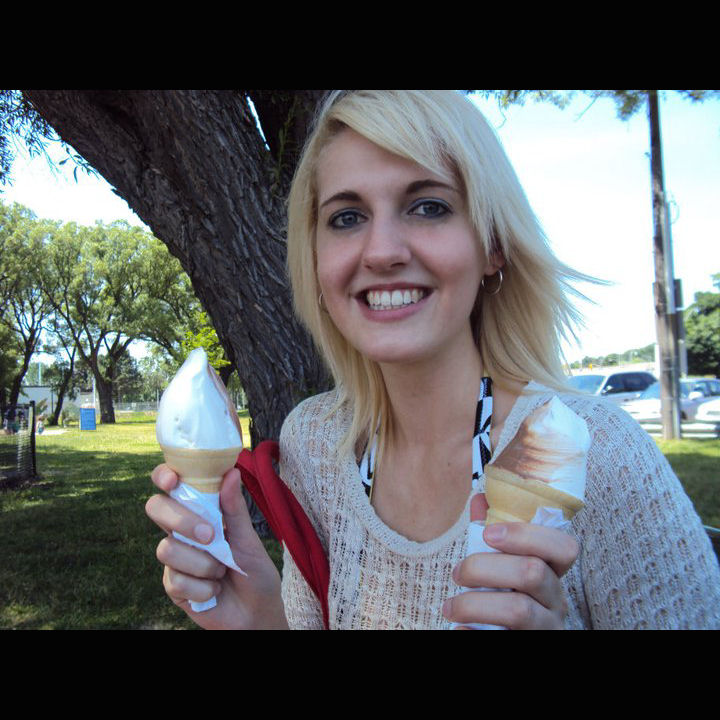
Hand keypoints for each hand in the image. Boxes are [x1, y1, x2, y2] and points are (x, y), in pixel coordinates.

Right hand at [145, 464, 287, 629]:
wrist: (256, 611)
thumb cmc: (253, 570)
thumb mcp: (248, 538)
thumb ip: (235, 508)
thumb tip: (231, 472)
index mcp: (199, 512)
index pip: (172, 487)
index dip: (164, 476)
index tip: (172, 480)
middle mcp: (181, 532)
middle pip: (156, 509)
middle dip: (181, 520)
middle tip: (210, 535)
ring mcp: (175, 558)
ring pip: (168, 548)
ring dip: (203, 563)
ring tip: (222, 571)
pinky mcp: (173, 586)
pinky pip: (177, 580)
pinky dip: (203, 587)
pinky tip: (214, 590)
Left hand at [443, 494, 577, 629]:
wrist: (512, 638)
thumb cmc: (506, 600)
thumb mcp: (504, 568)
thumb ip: (492, 534)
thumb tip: (480, 498)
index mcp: (553, 573)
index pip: (564, 547)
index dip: (526, 535)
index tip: (489, 534)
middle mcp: (557, 601)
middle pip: (532, 573)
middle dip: (484, 567)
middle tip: (458, 573)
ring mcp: (546, 628)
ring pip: (518, 610)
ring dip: (473, 603)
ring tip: (450, 606)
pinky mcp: (526, 646)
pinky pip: (499, 639)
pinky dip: (473, 634)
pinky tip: (459, 629)